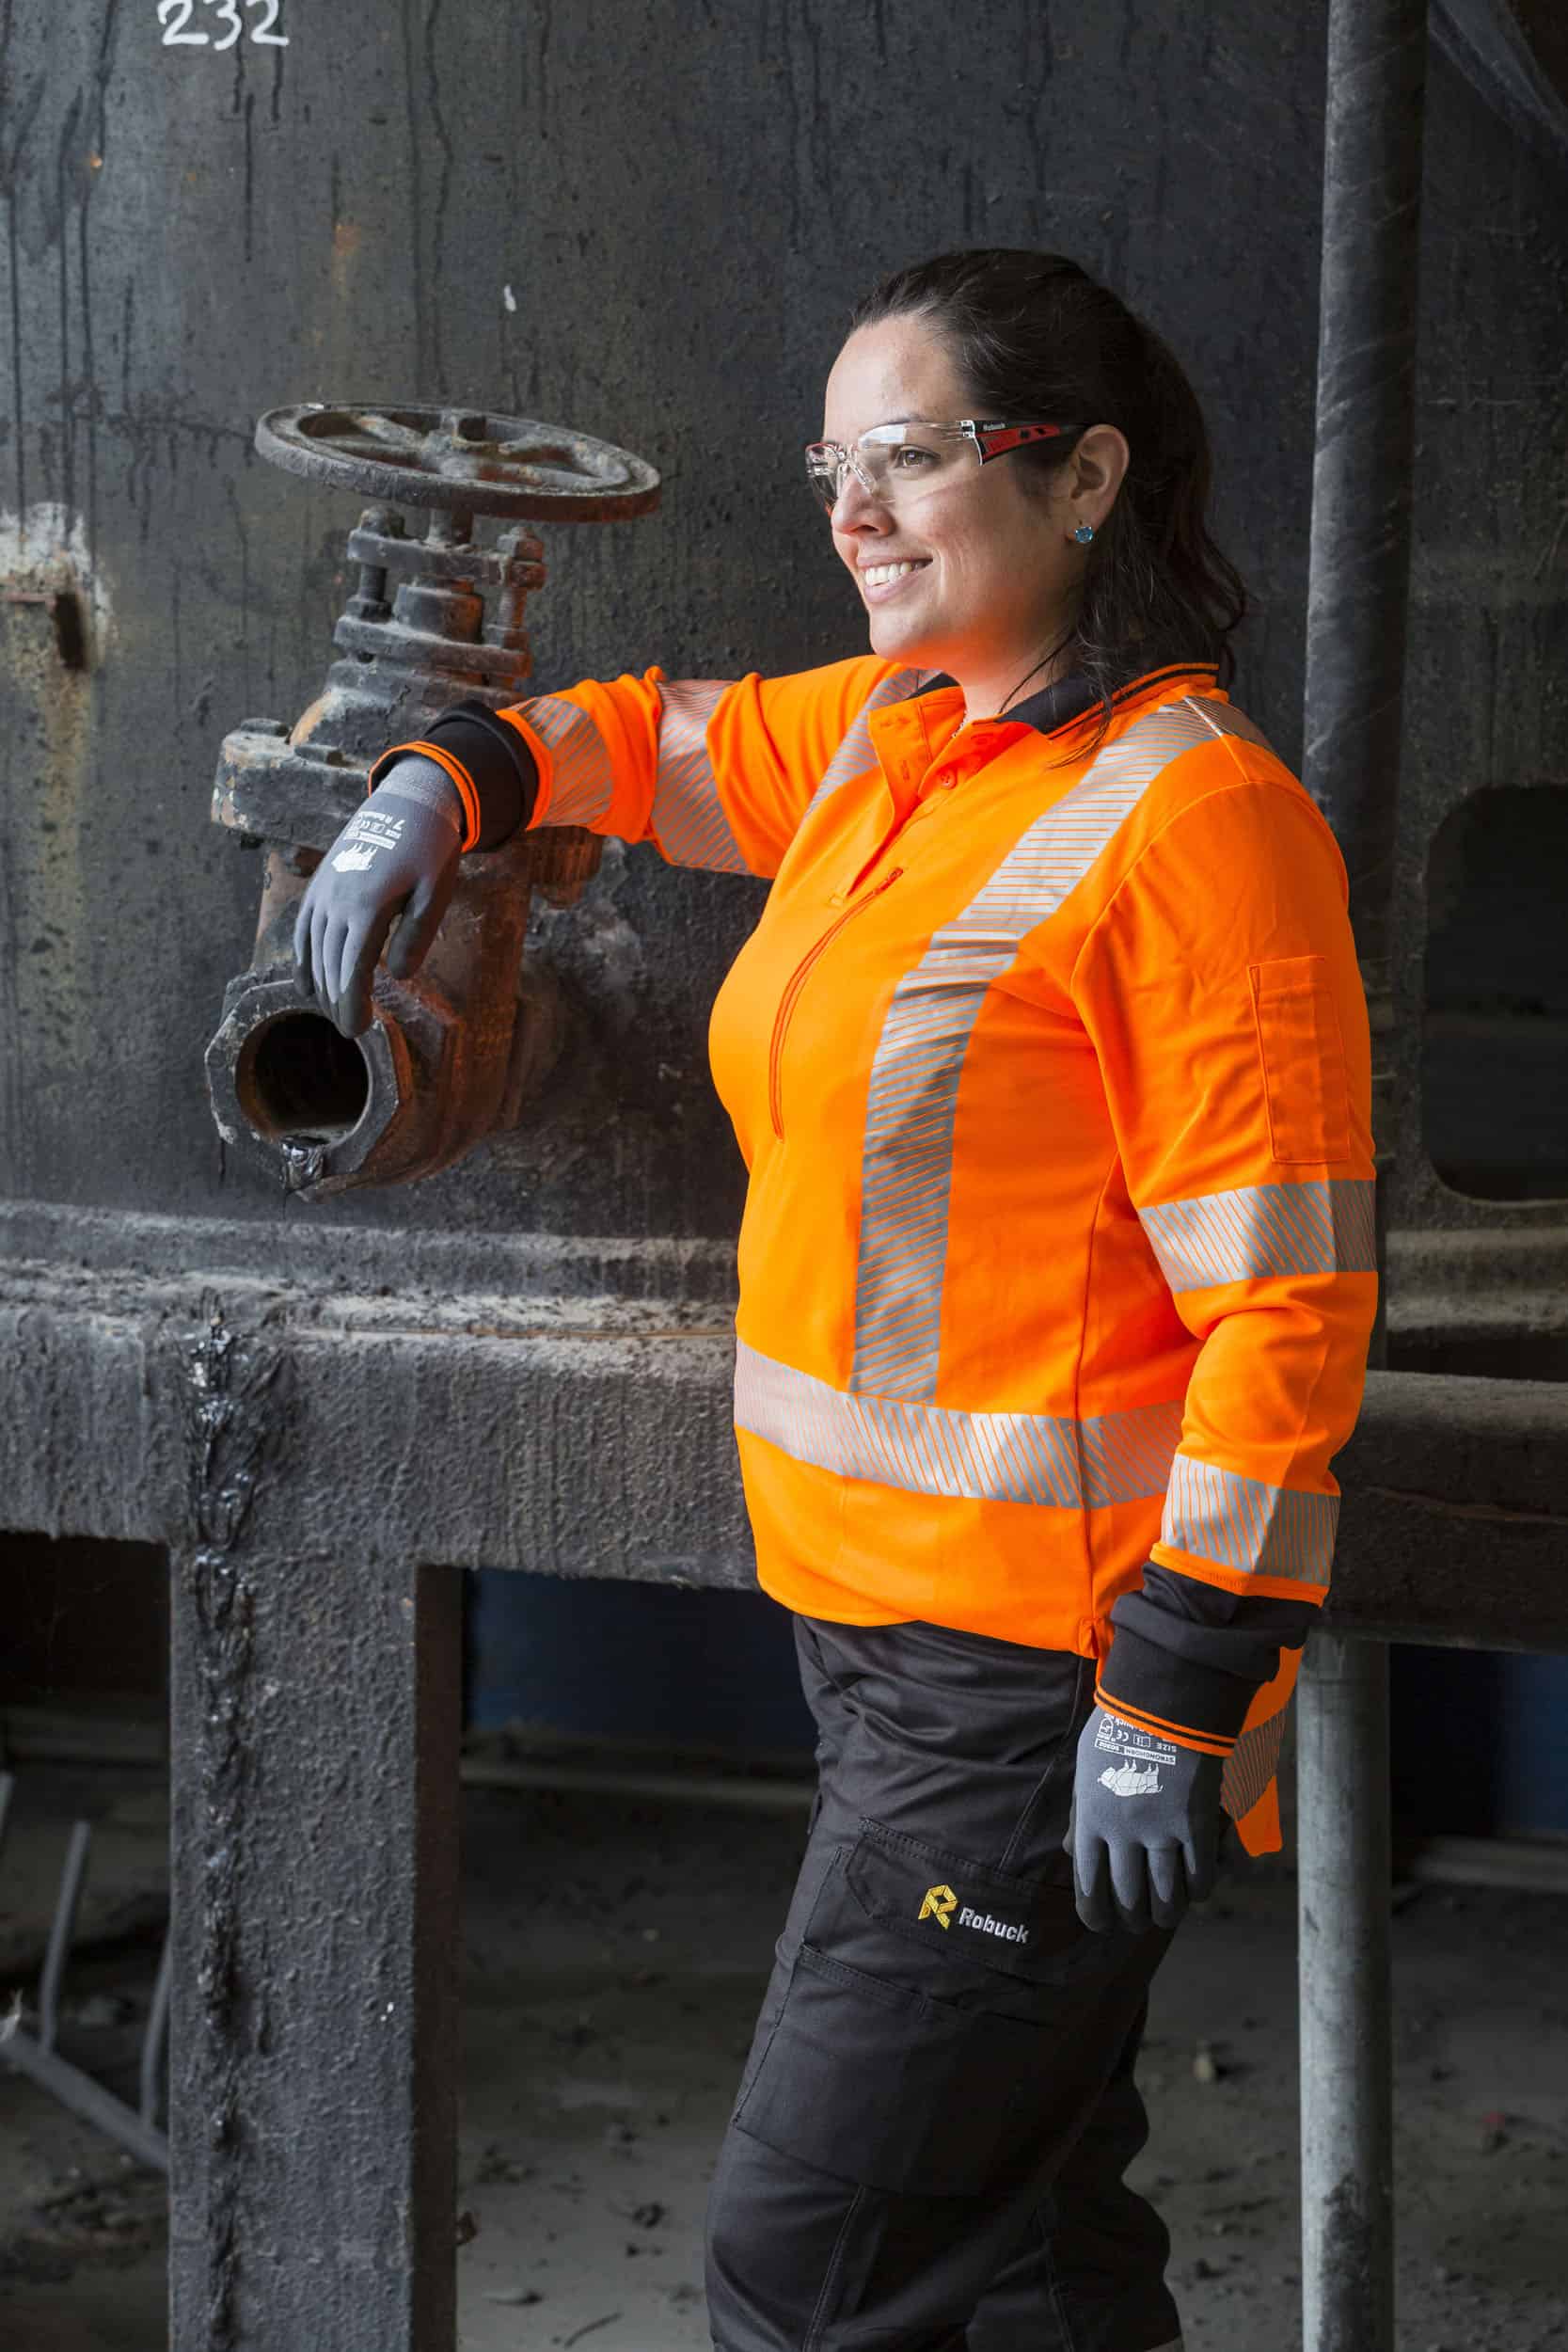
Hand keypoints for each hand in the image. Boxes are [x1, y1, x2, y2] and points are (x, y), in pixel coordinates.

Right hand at [293, 759, 462, 1036]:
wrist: (407, 803)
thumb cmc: (429, 851)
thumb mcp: (435, 894)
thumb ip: (416, 936)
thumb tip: (396, 977)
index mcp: (368, 906)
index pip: (352, 970)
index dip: (352, 1004)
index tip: (358, 1031)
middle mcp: (337, 900)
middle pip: (330, 965)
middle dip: (338, 1002)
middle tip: (353, 1030)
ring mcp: (323, 890)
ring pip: (313, 950)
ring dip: (321, 985)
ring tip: (335, 1011)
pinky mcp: (319, 883)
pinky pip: (303, 927)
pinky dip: (302, 957)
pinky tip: (305, 983)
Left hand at [1063, 1705, 1222, 1934]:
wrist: (1163, 1699)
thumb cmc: (1119, 1729)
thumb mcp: (1085, 1769)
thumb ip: (1081, 1812)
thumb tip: (1070, 1851)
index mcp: (1090, 1818)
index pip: (1089, 1888)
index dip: (1096, 1915)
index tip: (1103, 1924)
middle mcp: (1122, 1831)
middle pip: (1129, 1900)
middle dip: (1133, 1918)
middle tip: (1139, 1920)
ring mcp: (1161, 1829)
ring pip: (1166, 1898)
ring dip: (1166, 1913)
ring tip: (1166, 1914)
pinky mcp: (1196, 1824)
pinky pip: (1200, 1877)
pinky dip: (1198, 1890)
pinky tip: (1195, 1888)